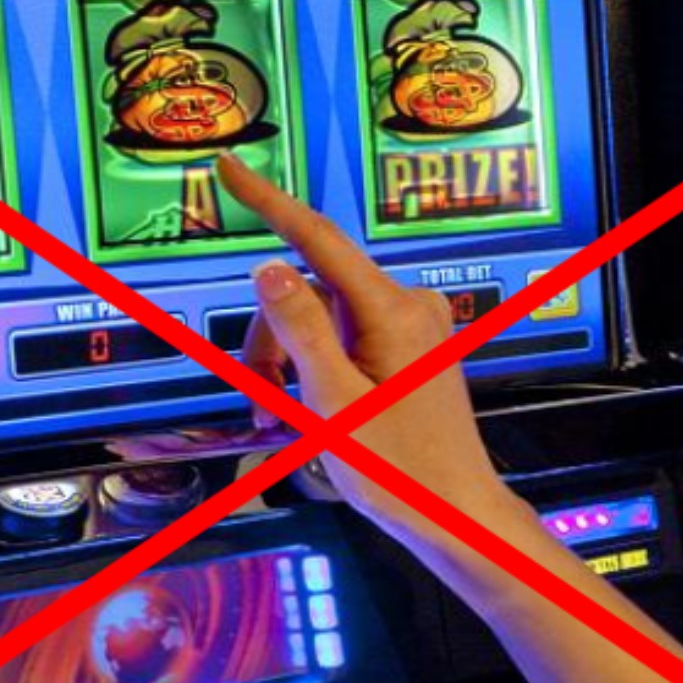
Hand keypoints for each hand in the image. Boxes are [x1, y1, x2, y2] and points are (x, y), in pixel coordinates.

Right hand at [215, 153, 522, 548]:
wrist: (453, 515)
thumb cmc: (401, 471)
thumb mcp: (334, 402)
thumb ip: (299, 330)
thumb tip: (269, 268)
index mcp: (392, 313)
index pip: (316, 240)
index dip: (266, 201)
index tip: (229, 167)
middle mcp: (407, 307)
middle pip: (309, 294)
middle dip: (274, 340)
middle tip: (263, 399)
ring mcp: (412, 326)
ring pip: (323, 320)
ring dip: (292, 362)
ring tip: (286, 417)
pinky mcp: (411, 347)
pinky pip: (347, 338)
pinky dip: (319, 368)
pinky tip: (312, 411)